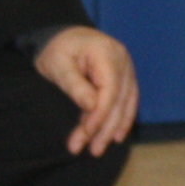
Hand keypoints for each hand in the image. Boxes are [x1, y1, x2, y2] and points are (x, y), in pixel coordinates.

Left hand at [34, 26, 138, 155]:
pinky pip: (128, 99)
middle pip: (119, 99)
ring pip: (126, 102)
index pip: (109, 90)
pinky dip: (122, 118)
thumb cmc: (56, 49)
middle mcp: (122, 59)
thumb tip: (92, 107)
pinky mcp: (124, 75)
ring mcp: (125, 67)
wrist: (60, 35)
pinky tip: (116, 135)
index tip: (86, 135)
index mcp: (106, 53)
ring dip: (113, 127)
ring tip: (98, 148)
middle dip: (106, 127)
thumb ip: (75, 85)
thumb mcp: (58, 65)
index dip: (100, 115)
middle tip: (92, 150)